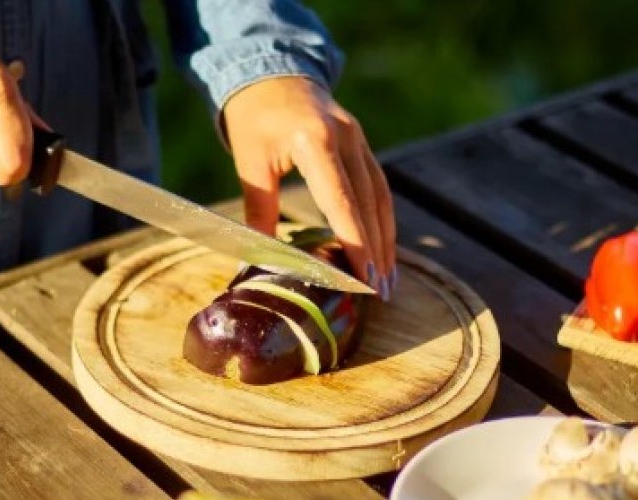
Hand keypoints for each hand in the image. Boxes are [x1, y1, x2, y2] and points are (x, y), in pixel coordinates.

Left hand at [223, 77, 396, 298]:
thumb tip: (257, 260)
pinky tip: (382, 246)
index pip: (342, 201)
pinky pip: (378, 186)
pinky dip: (381, 219)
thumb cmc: (254, 118)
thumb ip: (260, 210)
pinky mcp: (362, 143)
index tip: (363, 277)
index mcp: (315, 141)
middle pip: (368, 203)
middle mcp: (346, 138)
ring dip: (386, 239)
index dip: (355, 242)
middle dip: (376, 250)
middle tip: (380, 291)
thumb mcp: (250, 161)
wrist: (271, 72)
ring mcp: (359, 139)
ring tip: (388, 278)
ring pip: (380, 196)